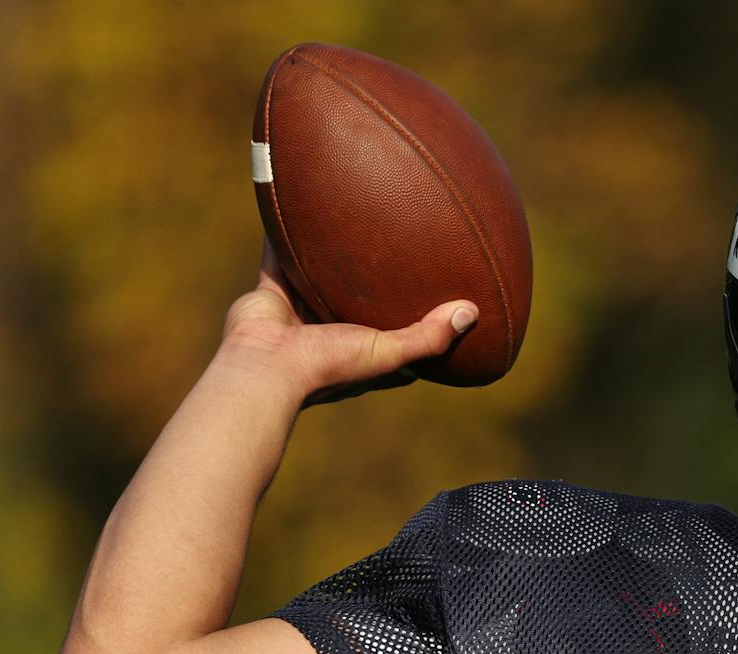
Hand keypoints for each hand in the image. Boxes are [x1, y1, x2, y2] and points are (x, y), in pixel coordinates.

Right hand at [217, 239, 476, 407]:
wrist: (266, 366)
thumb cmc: (329, 366)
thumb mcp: (389, 353)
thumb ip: (429, 336)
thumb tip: (472, 312)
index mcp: (362, 352)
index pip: (397, 338)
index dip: (416, 322)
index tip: (438, 299)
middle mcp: (331, 332)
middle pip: (358, 301)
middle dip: (374, 282)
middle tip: (397, 249)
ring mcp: (300, 312)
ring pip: (318, 275)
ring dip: (330, 255)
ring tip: (348, 221)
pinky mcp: (272, 292)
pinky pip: (278, 256)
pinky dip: (284, 234)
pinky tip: (294, 203)